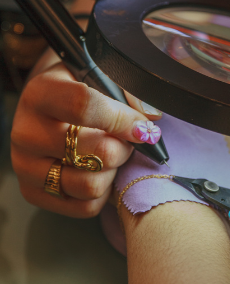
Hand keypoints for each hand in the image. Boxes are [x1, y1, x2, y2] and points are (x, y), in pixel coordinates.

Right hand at [9, 53, 163, 218]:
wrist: (48, 109)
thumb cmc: (80, 91)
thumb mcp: (100, 77)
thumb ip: (128, 92)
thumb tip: (151, 118)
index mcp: (41, 94)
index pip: (84, 106)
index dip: (123, 119)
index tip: (143, 127)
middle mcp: (26, 131)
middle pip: (98, 152)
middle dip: (124, 149)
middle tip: (125, 142)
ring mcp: (25, 165)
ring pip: (91, 185)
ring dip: (113, 173)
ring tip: (111, 157)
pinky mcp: (32, 192)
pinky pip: (85, 207)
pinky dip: (102, 195)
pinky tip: (98, 174)